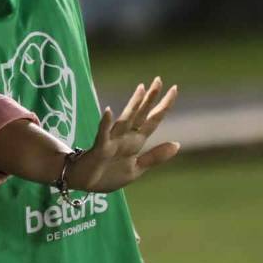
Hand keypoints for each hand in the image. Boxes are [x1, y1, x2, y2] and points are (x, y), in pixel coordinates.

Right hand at [68, 76, 179, 192]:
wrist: (84, 183)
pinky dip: (106, 123)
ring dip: (133, 106)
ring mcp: (113, 140)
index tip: (174, 88)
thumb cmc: (109, 174)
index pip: (153, 120)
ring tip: (141, 89)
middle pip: (141, 114)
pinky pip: (103, 134)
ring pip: (125, 120)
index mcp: (136, 141)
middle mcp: (126, 136)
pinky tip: (108, 111)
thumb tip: (177, 144)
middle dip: (150, 98)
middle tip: (159, 79)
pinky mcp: (100, 148)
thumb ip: (155, 157)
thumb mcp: (137, 169)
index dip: (164, 106)